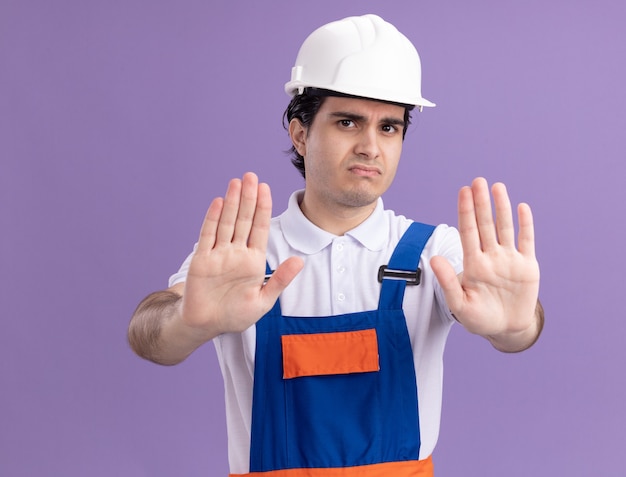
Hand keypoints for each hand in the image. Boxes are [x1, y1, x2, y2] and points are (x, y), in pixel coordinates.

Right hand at [181, 172, 303, 336]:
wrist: (206, 325)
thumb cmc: (236, 314)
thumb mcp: (263, 300)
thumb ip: (280, 280)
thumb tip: (300, 261)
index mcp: (253, 260)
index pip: (260, 228)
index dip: (262, 208)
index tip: (266, 188)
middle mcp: (236, 252)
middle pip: (243, 220)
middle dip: (248, 198)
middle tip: (251, 176)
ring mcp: (218, 254)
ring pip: (227, 223)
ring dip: (231, 203)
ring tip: (236, 182)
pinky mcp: (202, 260)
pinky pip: (208, 236)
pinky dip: (213, 219)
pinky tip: (219, 203)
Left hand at [431, 178, 540, 350]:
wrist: (506, 329)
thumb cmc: (478, 318)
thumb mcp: (459, 303)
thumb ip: (448, 281)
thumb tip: (433, 259)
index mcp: (473, 264)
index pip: (468, 232)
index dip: (465, 212)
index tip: (463, 192)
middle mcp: (491, 256)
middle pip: (485, 225)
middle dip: (481, 203)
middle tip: (477, 181)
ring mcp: (509, 259)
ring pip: (505, 228)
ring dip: (502, 208)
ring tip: (497, 187)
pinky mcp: (527, 266)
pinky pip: (526, 241)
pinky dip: (525, 225)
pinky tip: (522, 207)